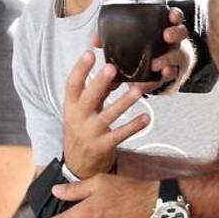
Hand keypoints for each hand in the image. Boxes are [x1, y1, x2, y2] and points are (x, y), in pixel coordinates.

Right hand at [62, 50, 150, 177]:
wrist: (78, 164)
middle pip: (88, 98)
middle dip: (99, 83)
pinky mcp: (102, 146)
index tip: (89, 53)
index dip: (80, 69)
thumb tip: (113, 71)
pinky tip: (146, 118)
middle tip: (111, 67)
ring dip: (123, 103)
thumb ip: (96, 92)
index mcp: (71, 106)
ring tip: (137, 91)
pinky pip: (120, 135)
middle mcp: (78, 118)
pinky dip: (134, 127)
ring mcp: (90, 133)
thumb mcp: (83, 110)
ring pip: (108, 116)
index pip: (72, 84)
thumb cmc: (82, 129)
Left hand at [91, 7, 192, 92]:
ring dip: (167, 59)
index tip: (171, 15)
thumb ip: (116, 37)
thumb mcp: (135, 40)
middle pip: (181, 33)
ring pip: (177, 56)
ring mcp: (176, 57)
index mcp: (165, 27)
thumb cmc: (146, 48)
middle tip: (166, 36)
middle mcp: (173, 41)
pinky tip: (158, 77)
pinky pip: (171, 75)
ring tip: (155, 64)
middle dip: (174, 33)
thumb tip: (95, 40)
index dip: (174, 15)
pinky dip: (164, 77)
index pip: (174, 17)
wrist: (160, 67)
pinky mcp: (173, 73)